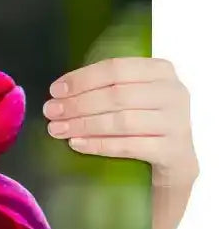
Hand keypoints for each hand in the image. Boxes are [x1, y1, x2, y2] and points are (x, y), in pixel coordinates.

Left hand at [42, 56, 197, 186]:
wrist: (175, 159)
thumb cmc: (144, 121)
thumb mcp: (133, 96)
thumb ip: (105, 88)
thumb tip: (59, 94)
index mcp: (160, 71)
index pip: (116, 69)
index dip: (82, 79)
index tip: (55, 90)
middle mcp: (173, 93)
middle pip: (116, 95)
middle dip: (77, 104)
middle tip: (51, 112)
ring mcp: (177, 122)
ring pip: (121, 121)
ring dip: (83, 125)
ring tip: (57, 129)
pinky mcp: (173, 150)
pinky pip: (129, 146)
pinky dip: (99, 145)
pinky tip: (76, 144)